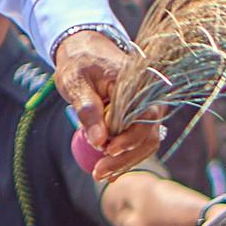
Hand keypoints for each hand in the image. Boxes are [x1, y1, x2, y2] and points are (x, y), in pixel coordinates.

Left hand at [53, 30, 161, 178]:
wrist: (84, 51)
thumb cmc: (79, 63)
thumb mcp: (75, 81)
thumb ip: (88, 109)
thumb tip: (99, 142)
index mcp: (138, 83)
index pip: (143, 117)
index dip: (127, 139)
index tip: (106, 151)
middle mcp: (150, 96)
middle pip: (148, 134)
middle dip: (124, 158)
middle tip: (98, 173)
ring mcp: (147, 108)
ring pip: (146, 142)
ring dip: (125, 161)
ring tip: (101, 174)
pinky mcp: (139, 117)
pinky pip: (138, 140)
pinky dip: (125, 156)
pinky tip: (110, 172)